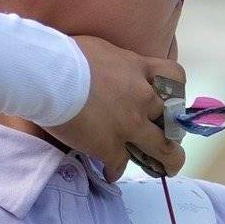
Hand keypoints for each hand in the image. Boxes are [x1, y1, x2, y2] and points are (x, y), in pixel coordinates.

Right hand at [62, 40, 188, 181]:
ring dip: (166, 162)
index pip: (175, 77)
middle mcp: (142, 98)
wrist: (48, 75)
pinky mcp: (110, 146)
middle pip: (172, 119)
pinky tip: (110, 172)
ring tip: (164, 169)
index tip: (169, 100)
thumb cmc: (67, 55)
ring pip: (162, 149)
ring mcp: (129, 125)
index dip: (176, 90)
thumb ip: (117, 65)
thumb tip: (112, 71)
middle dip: (173, 132)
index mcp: (139, 69)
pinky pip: (121, 165)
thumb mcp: (103, 50)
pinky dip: (115, 170)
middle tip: (169, 140)